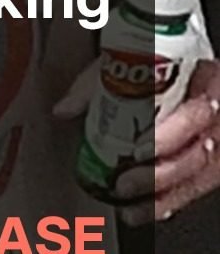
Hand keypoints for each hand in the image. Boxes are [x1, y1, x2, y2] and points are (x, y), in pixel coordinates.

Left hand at [113, 58, 219, 224]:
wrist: (190, 63)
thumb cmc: (162, 57)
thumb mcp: (132, 57)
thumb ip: (98, 81)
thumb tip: (62, 108)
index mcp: (205, 79)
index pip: (196, 112)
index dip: (169, 136)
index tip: (138, 149)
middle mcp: (217, 113)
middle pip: (198, 154)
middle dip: (158, 174)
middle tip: (124, 182)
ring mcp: (218, 138)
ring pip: (200, 176)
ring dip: (161, 195)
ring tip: (128, 202)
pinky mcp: (213, 161)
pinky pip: (196, 187)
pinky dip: (167, 203)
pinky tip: (140, 211)